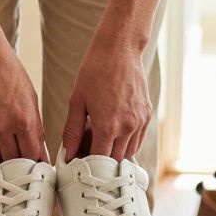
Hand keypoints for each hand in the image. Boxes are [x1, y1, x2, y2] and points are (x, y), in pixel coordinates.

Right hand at [0, 41, 46, 162]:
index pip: (31, 155)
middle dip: (16, 158)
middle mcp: (2, 125)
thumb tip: (39, 150)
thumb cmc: (6, 69)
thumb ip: (35, 126)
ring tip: (2, 142)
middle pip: (11, 159)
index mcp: (23, 118)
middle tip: (17, 152)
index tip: (32, 160)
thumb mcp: (30, 97)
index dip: (33, 160)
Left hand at [62, 34, 151, 160]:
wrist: (119, 49)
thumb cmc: (95, 71)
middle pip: (115, 161)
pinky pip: (138, 139)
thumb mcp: (77, 101)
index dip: (88, 165)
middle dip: (102, 162)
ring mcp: (140, 121)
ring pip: (129, 153)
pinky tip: (115, 133)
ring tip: (101, 142)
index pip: (99, 160)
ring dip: (116, 154)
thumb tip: (67, 154)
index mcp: (108, 126)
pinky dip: (127, 143)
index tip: (79, 164)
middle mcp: (128, 127)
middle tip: (88, 154)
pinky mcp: (147, 114)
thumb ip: (72, 131)